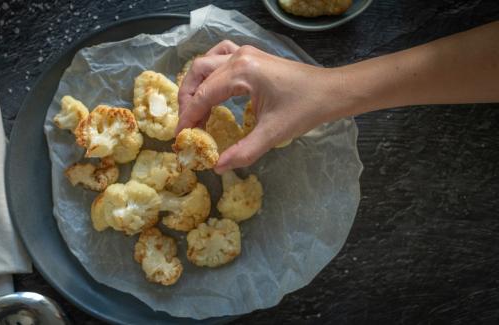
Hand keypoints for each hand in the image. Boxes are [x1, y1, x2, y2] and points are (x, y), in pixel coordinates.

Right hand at [177, 40, 346, 173]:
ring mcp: (245, 53)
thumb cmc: (304, 109)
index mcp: (242, 72)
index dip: (188, 117)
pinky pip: (220, 56)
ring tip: (195, 108)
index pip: (203, 95)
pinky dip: (210, 71)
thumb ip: (243, 151)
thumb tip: (218, 167)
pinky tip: (212, 85)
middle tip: (187, 125)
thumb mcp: (272, 134)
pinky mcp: (252, 56)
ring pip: (206, 63)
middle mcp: (239, 57)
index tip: (181, 137)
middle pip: (198, 74)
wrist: (331, 91)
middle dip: (188, 100)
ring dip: (196, 84)